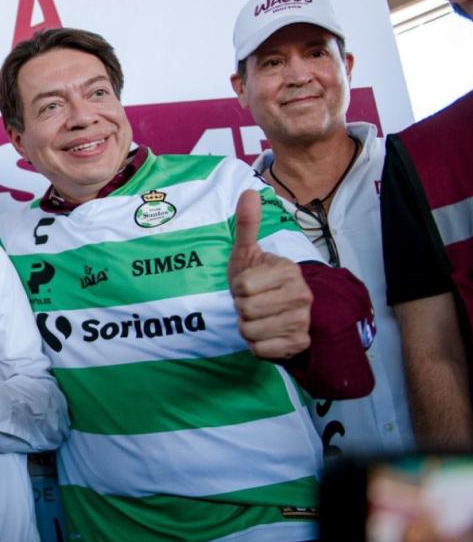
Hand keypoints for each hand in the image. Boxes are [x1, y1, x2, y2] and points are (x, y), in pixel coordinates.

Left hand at [227, 190, 312, 359]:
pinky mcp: (300, 343)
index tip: (249, 286)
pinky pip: (260, 349)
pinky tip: (266, 335)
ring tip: (259, 318)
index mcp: (289, 270)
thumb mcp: (247, 254)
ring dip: (247, 327)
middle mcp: (302, 295)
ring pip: (251, 330)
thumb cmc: (257, 282)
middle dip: (241, 309)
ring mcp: (304, 320)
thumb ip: (247, 226)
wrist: (275, 314)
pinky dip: (256, 346)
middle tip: (252, 304)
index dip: (239, 288)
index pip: (242, 286)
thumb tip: (249, 192)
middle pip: (246, 309)